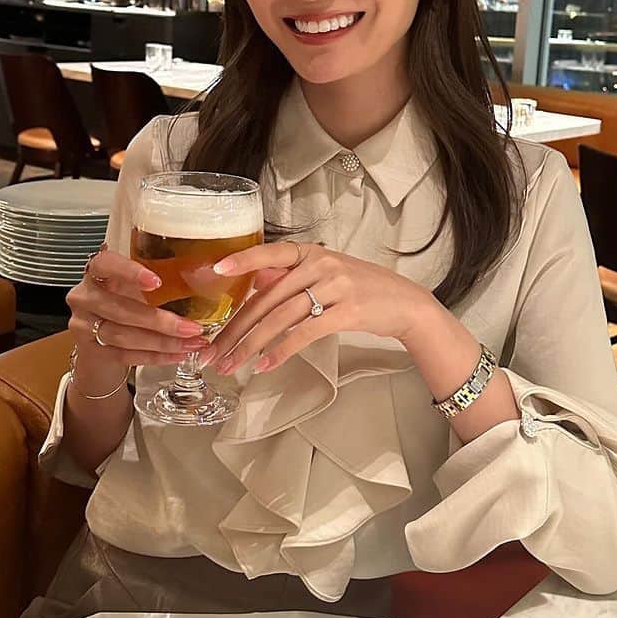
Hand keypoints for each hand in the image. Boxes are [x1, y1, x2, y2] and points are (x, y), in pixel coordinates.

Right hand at [66, 247, 208, 381]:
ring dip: (162, 343)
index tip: (157, 281)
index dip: (130, 272)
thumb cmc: (123, 297)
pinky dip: (154, 356)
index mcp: (96, 271)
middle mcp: (84, 296)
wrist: (98, 330)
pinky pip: (125, 356)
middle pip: (121, 310)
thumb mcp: (133, 281)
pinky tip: (177, 355)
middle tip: (193, 328)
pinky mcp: (90, 350)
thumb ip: (155, 278)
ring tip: (191, 344)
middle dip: (160, 322)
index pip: (106, 264)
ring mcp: (83, 325)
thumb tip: (206, 276)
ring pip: (123, 336)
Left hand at [201, 241, 436, 374]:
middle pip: (267, 298)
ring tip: (230, 365)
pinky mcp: (346, 312)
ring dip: (250, 346)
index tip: (215, 270)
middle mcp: (320, 264)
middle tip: (211, 350)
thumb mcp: (325, 273)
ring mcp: (335, 286)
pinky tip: (264, 365)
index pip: (269, 253)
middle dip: (235, 328)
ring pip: (280, 318)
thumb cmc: (361, 288)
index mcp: (311, 252)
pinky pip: (304, 333)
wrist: (405, 302)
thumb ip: (291, 276)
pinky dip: (281, 351)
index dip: (242, 261)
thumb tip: (255, 283)